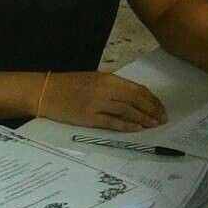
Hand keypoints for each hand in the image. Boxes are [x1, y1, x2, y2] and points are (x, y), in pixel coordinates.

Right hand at [38, 72, 167, 131]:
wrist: (44, 90)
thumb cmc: (69, 84)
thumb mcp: (94, 78)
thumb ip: (112, 86)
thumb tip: (132, 96)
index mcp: (108, 78)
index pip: (138, 89)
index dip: (152, 99)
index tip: (161, 107)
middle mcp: (105, 89)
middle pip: (136, 100)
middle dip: (152, 110)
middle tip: (163, 119)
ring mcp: (97, 104)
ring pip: (127, 111)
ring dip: (143, 119)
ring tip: (154, 125)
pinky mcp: (88, 117)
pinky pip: (112, 122)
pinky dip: (126, 125)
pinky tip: (137, 129)